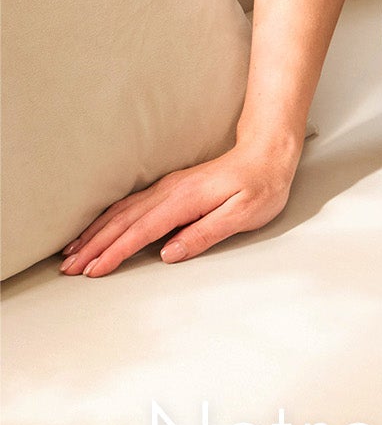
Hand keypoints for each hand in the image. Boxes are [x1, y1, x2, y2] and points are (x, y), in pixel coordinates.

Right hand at [56, 138, 301, 276]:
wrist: (268, 153)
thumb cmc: (261, 186)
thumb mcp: (242, 215)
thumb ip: (204, 234)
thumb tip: (169, 254)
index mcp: (185, 200)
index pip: (142, 231)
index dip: (115, 253)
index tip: (94, 271)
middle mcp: (169, 192)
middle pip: (122, 222)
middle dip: (93, 247)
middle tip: (70, 269)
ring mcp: (167, 188)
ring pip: (121, 213)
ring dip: (94, 233)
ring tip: (72, 253)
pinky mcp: (169, 189)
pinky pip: (129, 206)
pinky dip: (107, 219)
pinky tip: (97, 229)